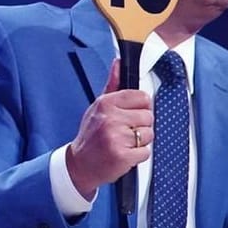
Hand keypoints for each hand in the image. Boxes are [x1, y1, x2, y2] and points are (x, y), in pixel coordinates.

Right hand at [64, 59, 152, 200]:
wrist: (79, 164)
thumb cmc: (90, 135)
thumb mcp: (97, 107)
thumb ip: (112, 85)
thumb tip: (118, 62)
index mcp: (106, 103)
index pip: (142, 98)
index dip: (140, 108)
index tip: (130, 116)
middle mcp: (110, 118)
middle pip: (148, 117)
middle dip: (140, 126)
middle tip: (124, 133)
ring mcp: (116, 137)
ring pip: (149, 135)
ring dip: (139, 142)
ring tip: (123, 144)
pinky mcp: (122, 155)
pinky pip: (145, 152)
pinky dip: (137, 156)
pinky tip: (123, 155)